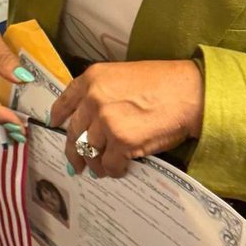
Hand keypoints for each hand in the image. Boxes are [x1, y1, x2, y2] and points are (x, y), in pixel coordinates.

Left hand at [50, 60, 203, 178]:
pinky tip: (119, 170)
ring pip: (89, 151)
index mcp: (92, 79)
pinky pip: (110, 163)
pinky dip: (113, 170)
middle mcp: (94, 99)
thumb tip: (90, 117)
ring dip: (95, 164)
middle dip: (73, 151)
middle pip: (73, 132)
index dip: (58, 117)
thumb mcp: (123, 75)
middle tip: (76, 164)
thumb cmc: (164, 83)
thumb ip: (102, 92)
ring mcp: (106, 121)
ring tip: (101, 170)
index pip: (65, 101)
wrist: (190, 93)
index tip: (55, 126)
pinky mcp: (121, 142)